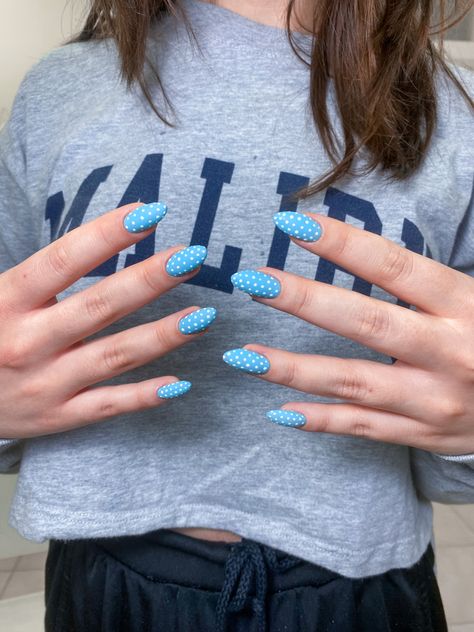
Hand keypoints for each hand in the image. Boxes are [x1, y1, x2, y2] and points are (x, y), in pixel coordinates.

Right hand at [0, 202, 214, 438]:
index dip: (108, 234)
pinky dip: (143, 396)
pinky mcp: (56, 417)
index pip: (63, 260)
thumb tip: (100, 235)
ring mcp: (43, 383)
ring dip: (163, 335)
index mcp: (5, 300)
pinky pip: (107, 405)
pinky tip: (179, 383)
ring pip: (114, 356)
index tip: (150, 213)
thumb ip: (38, 273)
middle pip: (100, 305)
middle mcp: (25, 342)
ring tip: (203, 316)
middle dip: (150, 279)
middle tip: (192, 256)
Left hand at [227, 211, 473, 454]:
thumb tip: (351, 249)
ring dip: (294, 369)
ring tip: (244, 355)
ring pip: (354, 382)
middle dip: (304, 301)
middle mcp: (450, 352)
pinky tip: (279, 411)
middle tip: (253, 281)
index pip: (395, 267)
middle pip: (366, 322)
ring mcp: (436, 401)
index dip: (342, 243)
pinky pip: (364, 428)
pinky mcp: (423, 435)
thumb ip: (423, 282)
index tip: (293, 223)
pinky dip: (320, 420)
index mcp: (465, 305)